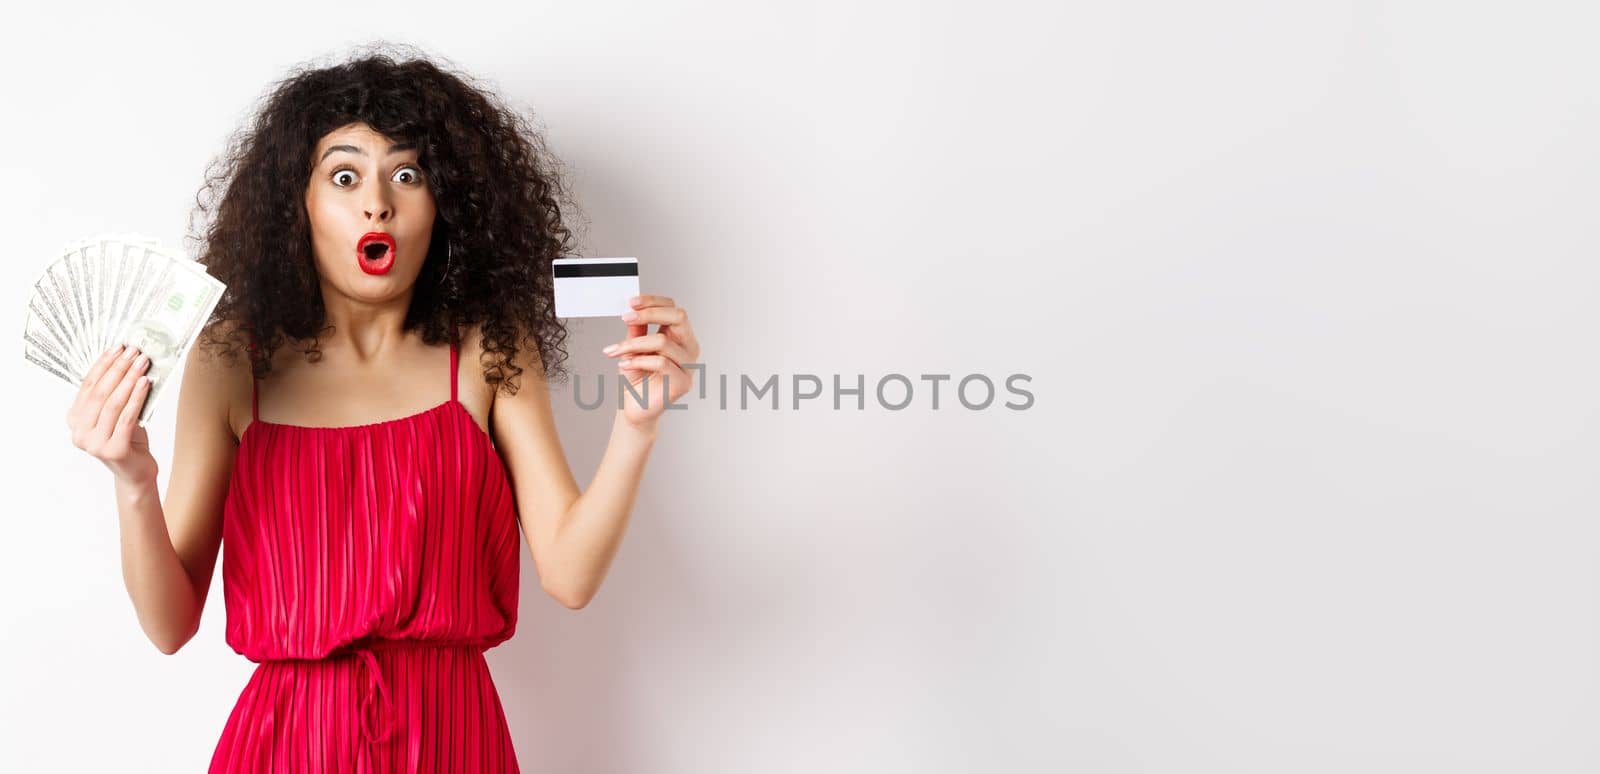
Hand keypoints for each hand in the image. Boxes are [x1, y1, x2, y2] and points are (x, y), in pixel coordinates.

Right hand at [67, 344, 157, 484]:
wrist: (136, 472)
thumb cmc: (128, 439)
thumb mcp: (117, 414)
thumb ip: (115, 393)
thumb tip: (128, 360)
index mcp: (75, 420)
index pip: (88, 386)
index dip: (103, 365)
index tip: (117, 348)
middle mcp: (79, 432)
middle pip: (100, 393)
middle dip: (118, 369)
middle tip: (134, 352)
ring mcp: (94, 443)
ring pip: (113, 404)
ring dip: (129, 379)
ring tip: (143, 363)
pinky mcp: (113, 450)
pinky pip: (127, 417)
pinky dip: (137, 398)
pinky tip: (146, 383)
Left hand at [603, 294, 701, 429]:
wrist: (636, 408)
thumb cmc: (638, 378)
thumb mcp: (634, 347)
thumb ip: (636, 329)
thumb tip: (633, 309)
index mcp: (680, 336)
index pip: (674, 309)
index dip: (654, 301)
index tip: (631, 302)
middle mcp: (689, 348)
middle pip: (679, 317)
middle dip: (650, 313)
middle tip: (626, 317)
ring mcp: (689, 365)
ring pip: (662, 341)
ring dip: (633, 344)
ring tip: (616, 351)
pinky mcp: (683, 382)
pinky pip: (660, 363)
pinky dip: (638, 361)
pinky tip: (624, 364)